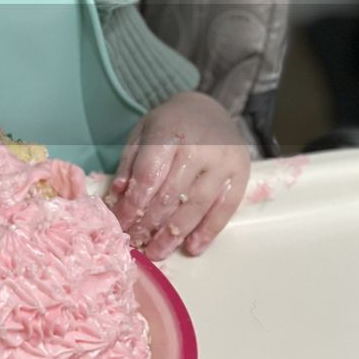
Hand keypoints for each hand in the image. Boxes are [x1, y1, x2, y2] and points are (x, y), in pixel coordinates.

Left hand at [108, 92, 249, 259]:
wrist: (209, 108)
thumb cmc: (170, 124)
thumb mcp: (142, 132)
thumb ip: (129, 163)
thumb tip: (117, 196)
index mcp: (169, 134)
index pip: (148, 177)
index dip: (132, 205)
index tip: (119, 225)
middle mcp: (199, 148)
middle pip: (171, 196)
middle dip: (150, 224)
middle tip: (136, 243)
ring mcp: (223, 162)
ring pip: (196, 206)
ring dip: (175, 234)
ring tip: (158, 251)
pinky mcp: (241, 174)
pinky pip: (225, 209)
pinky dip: (208, 231)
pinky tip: (192, 247)